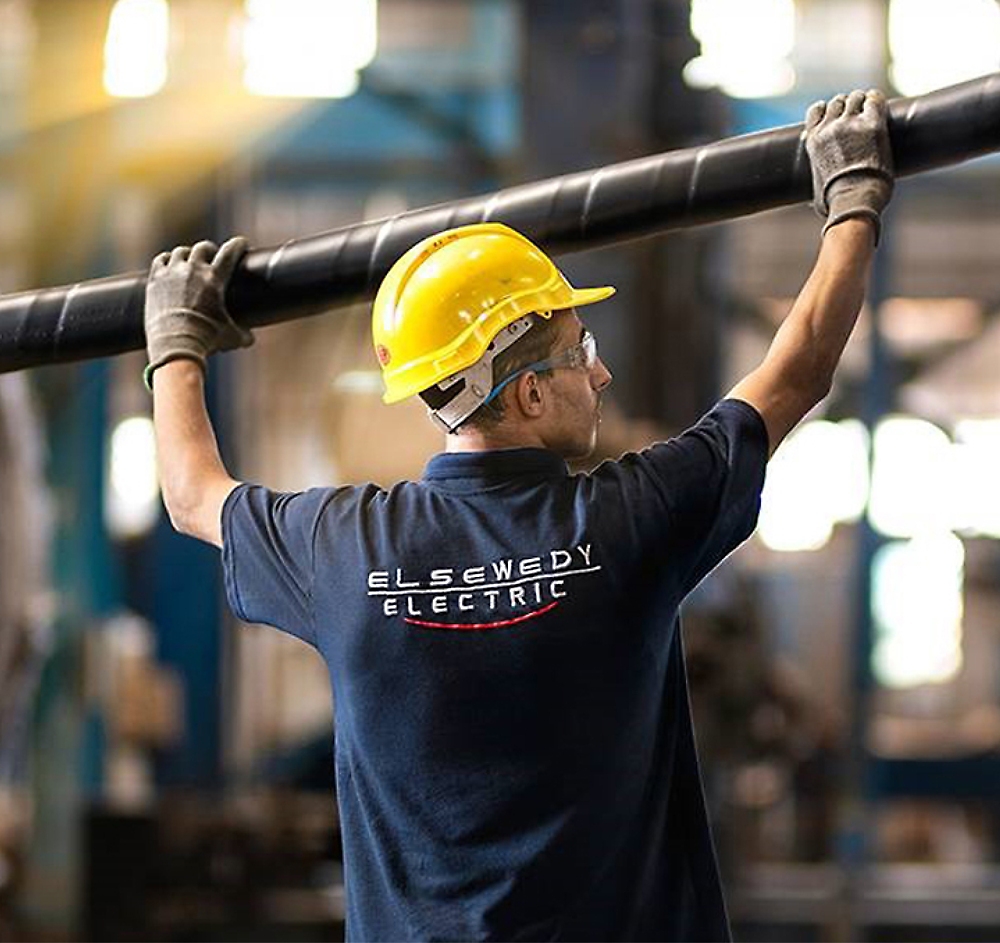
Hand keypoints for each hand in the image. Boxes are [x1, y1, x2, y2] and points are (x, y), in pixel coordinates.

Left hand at [144, 236, 252, 387]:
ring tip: (190, 261)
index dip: (238, 244)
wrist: (175, 346)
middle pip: (203, 247)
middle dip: (210, 250)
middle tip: (212, 256)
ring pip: (181, 251)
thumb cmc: (207, 340)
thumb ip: (244, 334)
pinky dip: (167, 260)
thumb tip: (250, 338)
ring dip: (188, 255)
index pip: (230, 251)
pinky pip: (161, 260)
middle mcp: (193, 270)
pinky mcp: (155, 280)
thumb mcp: (231, 337)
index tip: (242, 244)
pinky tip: (170, 265)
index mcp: (215, 279)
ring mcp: (172, 273)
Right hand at [805, 89, 893, 242]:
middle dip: (848, 105)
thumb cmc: (836, 202)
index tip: (836, 115)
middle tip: (858, 114)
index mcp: (813, 141)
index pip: (816, 111)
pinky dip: (877, 100)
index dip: (828, 110)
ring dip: (863, 102)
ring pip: (856, 98)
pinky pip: (874, 99)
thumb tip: (813, 199)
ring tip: (870, 110)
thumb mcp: (816, 189)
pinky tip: (880, 106)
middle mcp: (829, 128)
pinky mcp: (871, 124)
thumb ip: (817, 180)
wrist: (853, 200)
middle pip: (838, 102)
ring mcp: (850, 124)